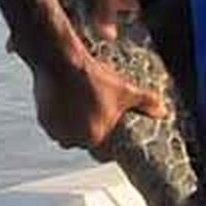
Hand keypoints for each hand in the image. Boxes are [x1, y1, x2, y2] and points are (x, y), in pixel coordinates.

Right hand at [33, 56, 165, 149]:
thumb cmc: (93, 78)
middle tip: (89, 106)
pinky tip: (65, 100)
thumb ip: (145, 103)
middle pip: (83, 138)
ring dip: (72, 123)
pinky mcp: (43, 121)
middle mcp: (73, 139)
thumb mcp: (125, 90)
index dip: (102, 128)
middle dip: (87, 126)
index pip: (101, 143)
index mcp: (95, 137)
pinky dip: (58, 116)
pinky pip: (53, 124)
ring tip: (78, 102)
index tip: (100, 116)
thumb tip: (162, 111)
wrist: (62, 62)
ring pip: (67, 132)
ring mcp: (56, 131)